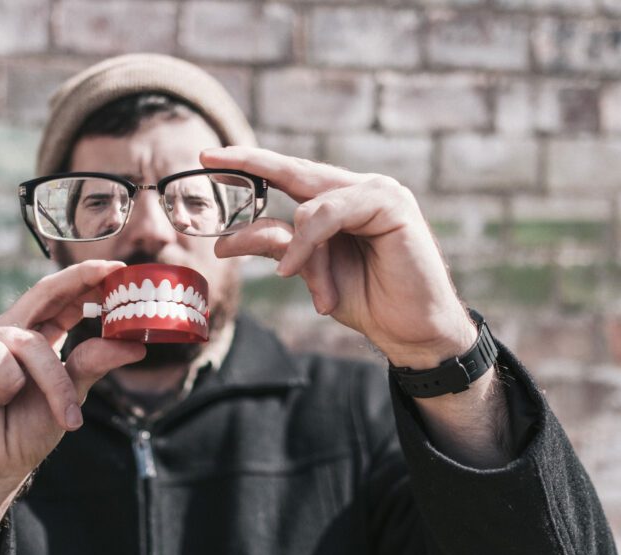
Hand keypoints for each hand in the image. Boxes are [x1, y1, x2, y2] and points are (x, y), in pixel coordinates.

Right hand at [0, 260, 145, 498]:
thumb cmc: (25, 432)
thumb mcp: (69, 395)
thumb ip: (93, 364)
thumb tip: (136, 346)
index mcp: (33, 338)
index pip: (62, 300)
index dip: (87, 282)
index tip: (120, 271)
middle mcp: (5, 332)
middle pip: (43, 293)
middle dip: (78, 280)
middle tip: (111, 272)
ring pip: (28, 341)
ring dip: (52, 380)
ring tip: (61, 414)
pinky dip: (7, 381)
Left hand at [202, 147, 475, 368]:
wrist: (412, 330)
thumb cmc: (369, 299)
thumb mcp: (311, 271)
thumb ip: (279, 246)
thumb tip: (227, 239)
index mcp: (342, 202)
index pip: (291, 176)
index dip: (252, 165)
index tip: (209, 158)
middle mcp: (358, 189)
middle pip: (296, 170)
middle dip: (250, 163)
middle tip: (208, 157)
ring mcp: (378, 192)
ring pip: (311, 202)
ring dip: (297, 244)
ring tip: (290, 273)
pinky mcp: (391, 203)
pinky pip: (330, 212)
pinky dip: (308, 239)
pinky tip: (295, 267)